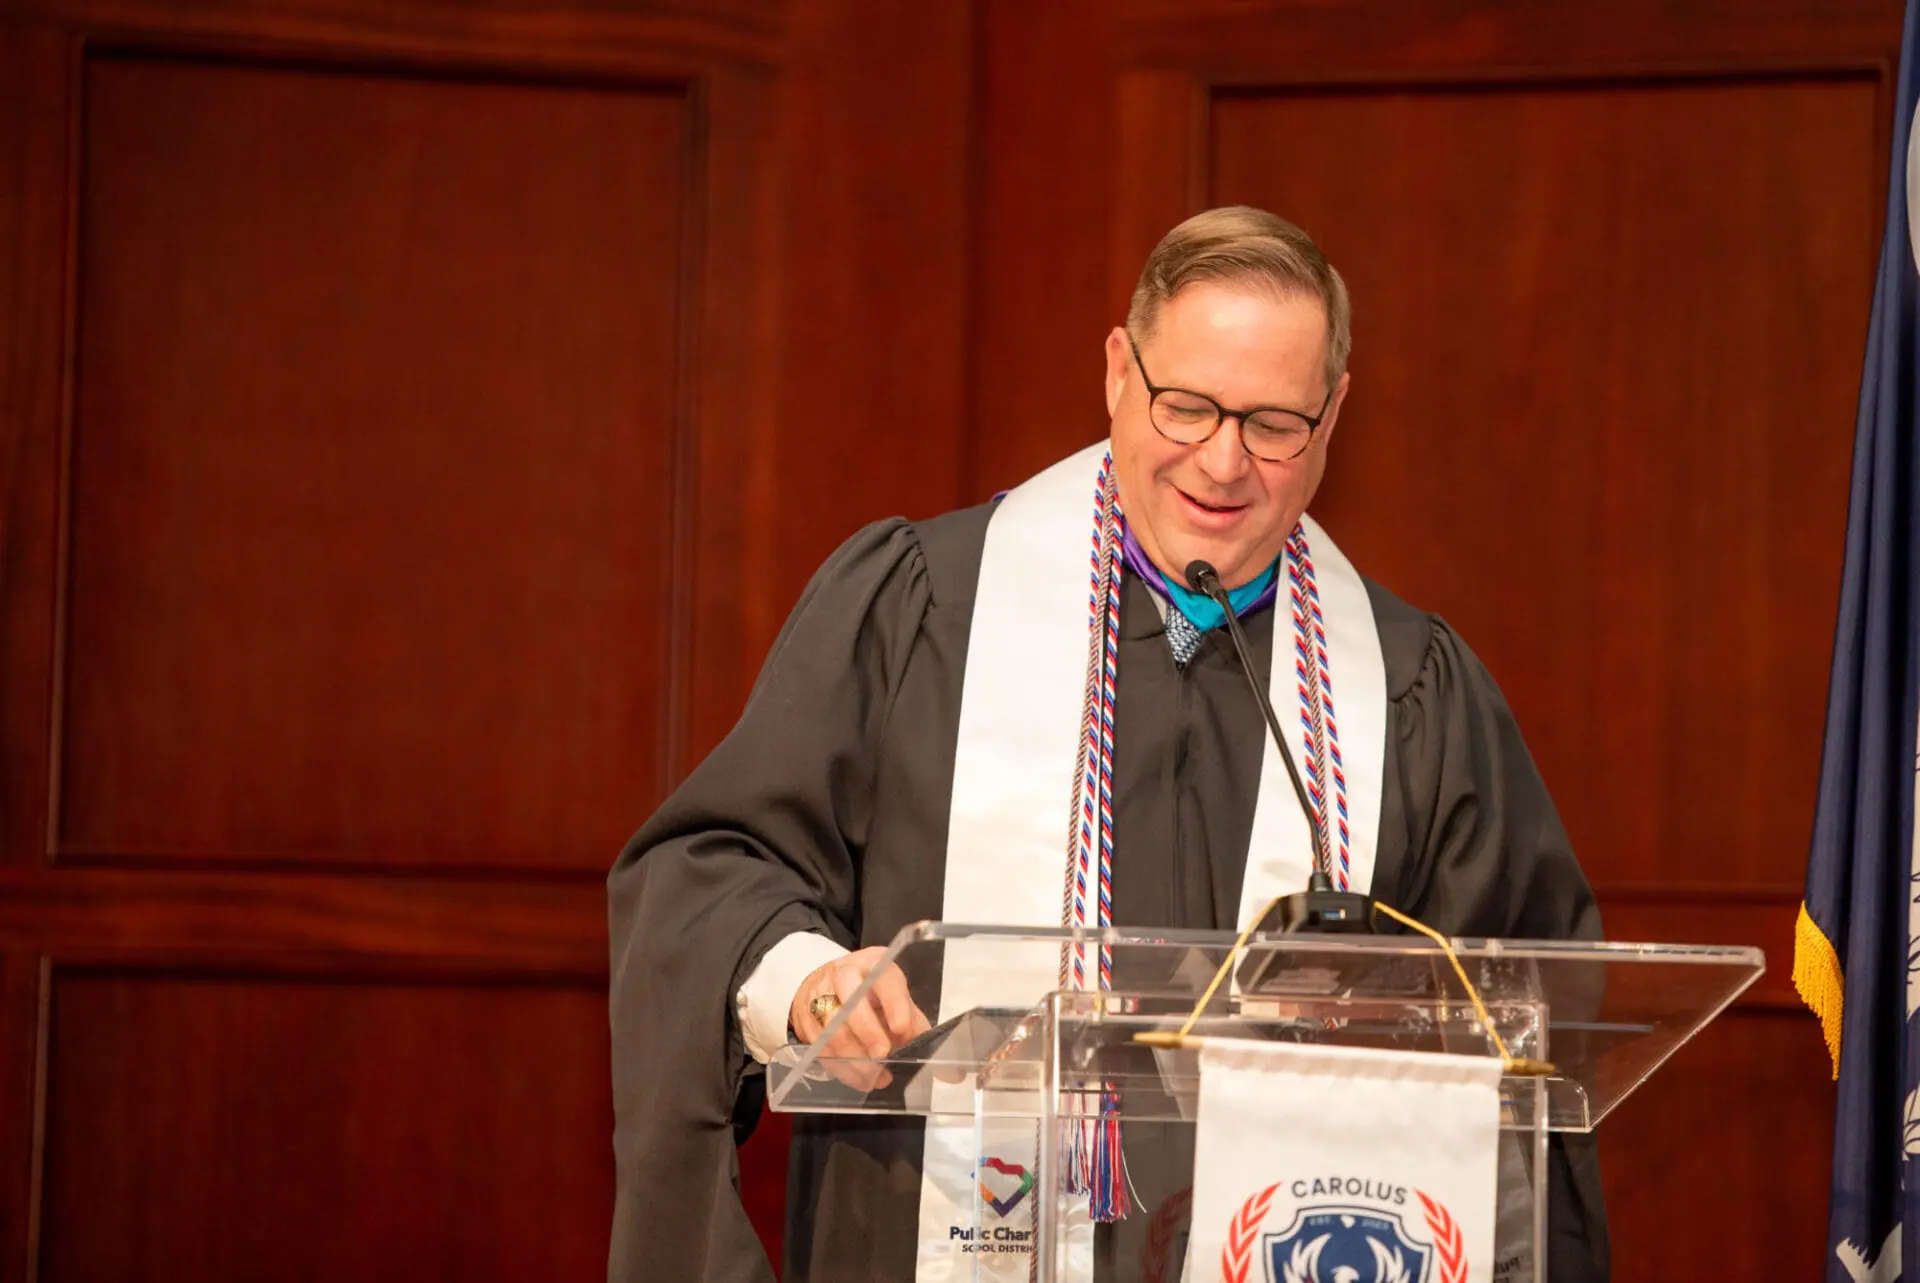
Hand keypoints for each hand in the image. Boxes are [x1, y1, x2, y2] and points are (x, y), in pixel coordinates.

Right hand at [789, 946, 931, 1090]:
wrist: (828, 987)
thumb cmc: (872, 998)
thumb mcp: (898, 1004)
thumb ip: (919, 1032)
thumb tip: (952, 1074)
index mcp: (875, 965)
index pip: (884, 977)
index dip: (894, 1004)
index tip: (902, 1029)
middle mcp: (845, 974)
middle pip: (851, 998)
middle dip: (868, 1031)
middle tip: (883, 1056)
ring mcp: (820, 994)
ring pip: (832, 1026)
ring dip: (854, 1057)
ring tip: (875, 1077)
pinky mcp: (806, 1017)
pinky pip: (820, 1045)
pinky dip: (840, 1066)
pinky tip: (857, 1077)